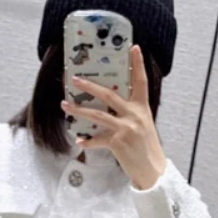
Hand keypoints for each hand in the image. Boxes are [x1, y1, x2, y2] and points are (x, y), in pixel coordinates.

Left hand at [61, 44, 167, 189]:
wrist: (153, 170)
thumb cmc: (146, 147)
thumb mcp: (143, 125)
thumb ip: (130, 113)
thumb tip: (109, 105)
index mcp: (142, 108)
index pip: (141, 81)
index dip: (137, 64)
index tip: (133, 47)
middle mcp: (134, 115)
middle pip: (109, 95)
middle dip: (90, 86)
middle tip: (75, 78)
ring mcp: (126, 128)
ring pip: (98, 115)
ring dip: (79, 109)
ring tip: (65, 104)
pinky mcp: (118, 143)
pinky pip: (97, 140)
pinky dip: (87, 141)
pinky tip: (79, 141)